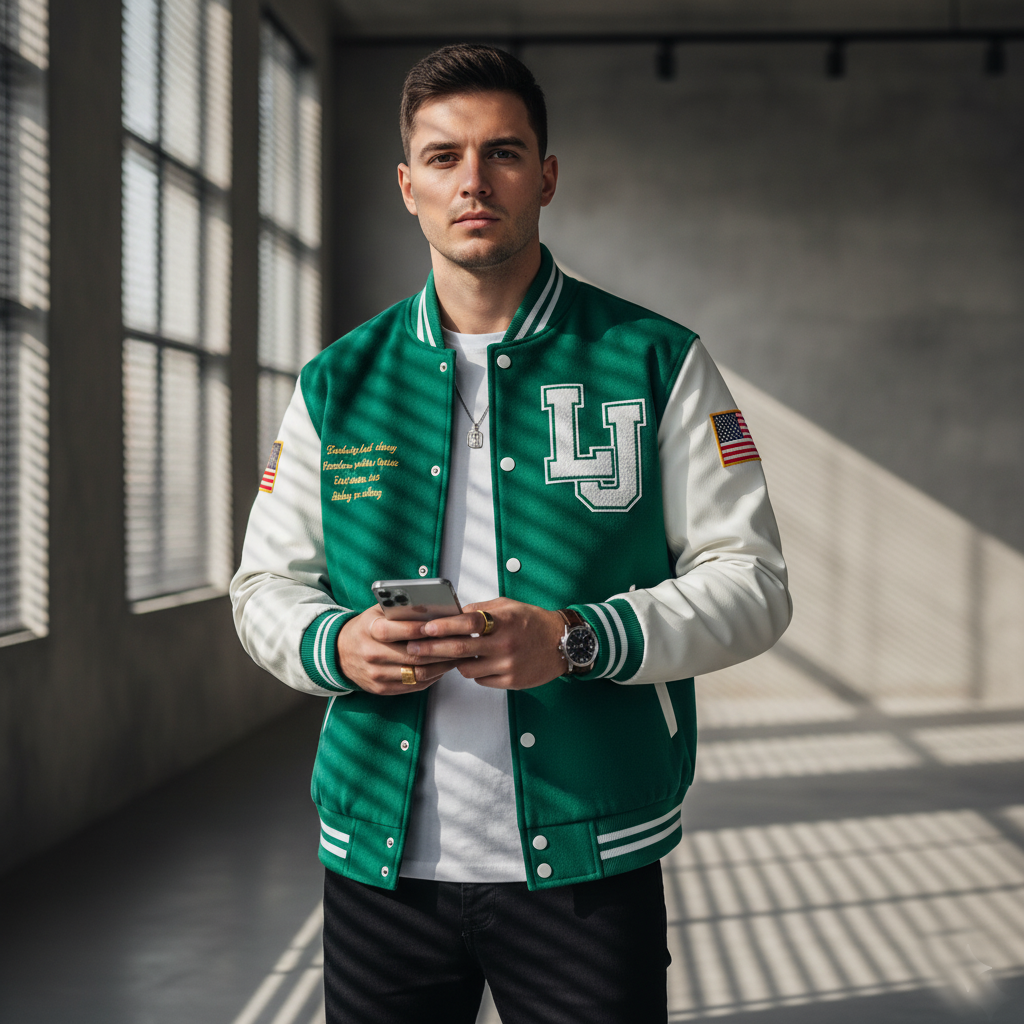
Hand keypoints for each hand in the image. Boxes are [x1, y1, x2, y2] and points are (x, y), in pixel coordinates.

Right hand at [336, 605, 466, 694]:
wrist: (339, 653)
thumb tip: (432, 607)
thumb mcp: (377, 612)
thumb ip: (400, 609)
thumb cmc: (366, 628)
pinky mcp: (381, 689)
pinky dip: (432, 677)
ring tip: (457, 657)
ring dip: (441, 666)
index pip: (399, 630)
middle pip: (414, 655)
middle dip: (441, 650)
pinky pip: (413, 686)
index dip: (422, 629)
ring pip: (417, 674)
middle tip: (460, 643)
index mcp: (370, 630)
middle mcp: (372, 654)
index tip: (443, 625)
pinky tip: (442, 668)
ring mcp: (376, 675)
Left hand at [406, 598, 566, 689]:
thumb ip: (480, 610)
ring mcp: (508, 665)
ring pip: (467, 669)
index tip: (424, 628)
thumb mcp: (508, 606)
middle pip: (460, 650)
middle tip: (413, 649)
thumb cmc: (532, 621)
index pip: (467, 623)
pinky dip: (475, 671)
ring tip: (451, 655)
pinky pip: (480, 679)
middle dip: (431, 650)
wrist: (561, 643)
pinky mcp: (511, 682)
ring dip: (455, 662)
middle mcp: (505, 644)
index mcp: (503, 621)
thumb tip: (451, 614)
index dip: (443, 626)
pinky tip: (479, 662)